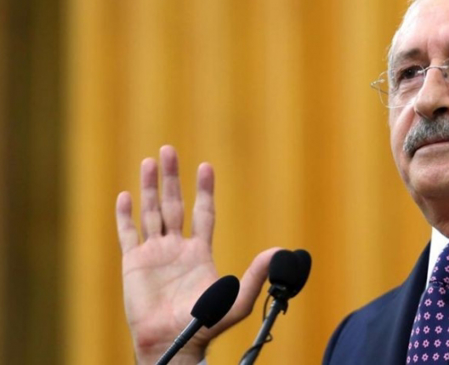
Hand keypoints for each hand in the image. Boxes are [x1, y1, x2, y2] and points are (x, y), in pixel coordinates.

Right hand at [116, 145, 278, 363]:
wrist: (172, 341)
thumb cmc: (205, 324)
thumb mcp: (237, 299)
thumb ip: (256, 275)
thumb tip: (279, 252)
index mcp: (199, 252)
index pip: (203, 212)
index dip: (204, 190)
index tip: (205, 167)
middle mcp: (176, 248)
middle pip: (173, 204)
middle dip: (171, 178)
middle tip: (168, 150)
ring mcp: (154, 254)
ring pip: (151, 213)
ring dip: (149, 187)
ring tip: (149, 162)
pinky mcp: (133, 264)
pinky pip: (128, 234)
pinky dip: (126, 215)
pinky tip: (125, 196)